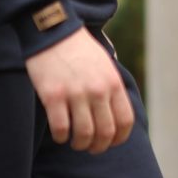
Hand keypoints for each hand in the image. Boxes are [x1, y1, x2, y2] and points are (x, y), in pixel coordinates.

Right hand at [25, 28, 134, 152]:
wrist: (52, 30)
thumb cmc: (78, 49)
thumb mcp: (105, 64)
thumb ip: (112, 87)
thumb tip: (116, 112)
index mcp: (113, 83)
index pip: (124, 121)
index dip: (118, 138)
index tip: (110, 142)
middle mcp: (97, 90)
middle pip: (105, 132)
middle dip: (98, 146)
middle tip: (90, 147)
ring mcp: (75, 93)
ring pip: (83, 134)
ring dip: (79, 144)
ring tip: (75, 142)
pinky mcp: (53, 95)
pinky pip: (60, 128)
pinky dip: (61, 137)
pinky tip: (60, 134)